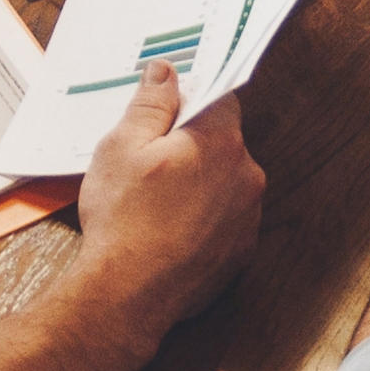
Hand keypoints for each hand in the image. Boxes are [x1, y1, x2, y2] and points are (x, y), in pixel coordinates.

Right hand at [72, 76, 265, 347]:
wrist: (125, 299)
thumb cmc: (122, 220)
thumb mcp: (121, 147)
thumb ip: (150, 104)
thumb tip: (165, 71)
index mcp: (221, 141)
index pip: (220, 99)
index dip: (192, 103)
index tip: (168, 115)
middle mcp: (246, 175)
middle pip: (224, 142)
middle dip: (193, 146)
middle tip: (153, 165)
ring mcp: (248, 217)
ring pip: (226, 182)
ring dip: (201, 185)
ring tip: (158, 205)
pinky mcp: (242, 253)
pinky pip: (226, 220)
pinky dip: (205, 221)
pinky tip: (171, 232)